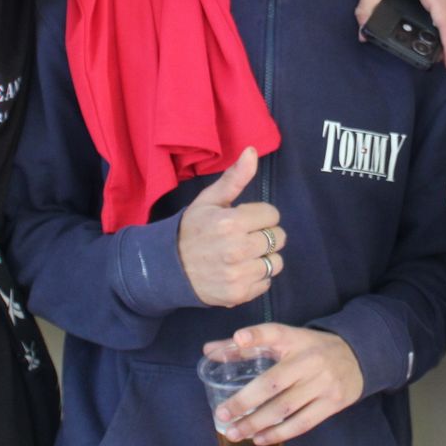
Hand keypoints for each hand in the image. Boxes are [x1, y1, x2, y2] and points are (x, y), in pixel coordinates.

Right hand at [178, 148, 286, 307]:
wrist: (167, 268)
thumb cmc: (191, 230)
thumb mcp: (209, 200)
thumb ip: (235, 178)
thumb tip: (253, 151)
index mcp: (231, 222)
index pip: (272, 215)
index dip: (260, 216)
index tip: (246, 220)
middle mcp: (237, 249)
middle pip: (278, 238)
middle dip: (265, 235)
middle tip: (246, 237)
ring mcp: (238, 274)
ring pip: (275, 262)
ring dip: (263, 257)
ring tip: (244, 255)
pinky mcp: (238, 294)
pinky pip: (266, 282)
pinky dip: (257, 277)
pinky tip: (240, 271)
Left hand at [204, 324, 364, 444]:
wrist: (358, 357)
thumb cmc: (310, 349)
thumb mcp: (286, 340)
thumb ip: (248, 346)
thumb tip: (208, 350)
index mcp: (296, 339)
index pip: (275, 333)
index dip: (257, 335)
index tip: (239, 338)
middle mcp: (310, 359)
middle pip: (273, 382)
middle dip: (244, 401)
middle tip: (222, 415)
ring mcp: (324, 382)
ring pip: (285, 407)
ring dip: (257, 423)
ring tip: (234, 433)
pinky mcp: (334, 403)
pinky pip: (302, 423)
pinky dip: (279, 433)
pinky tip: (260, 438)